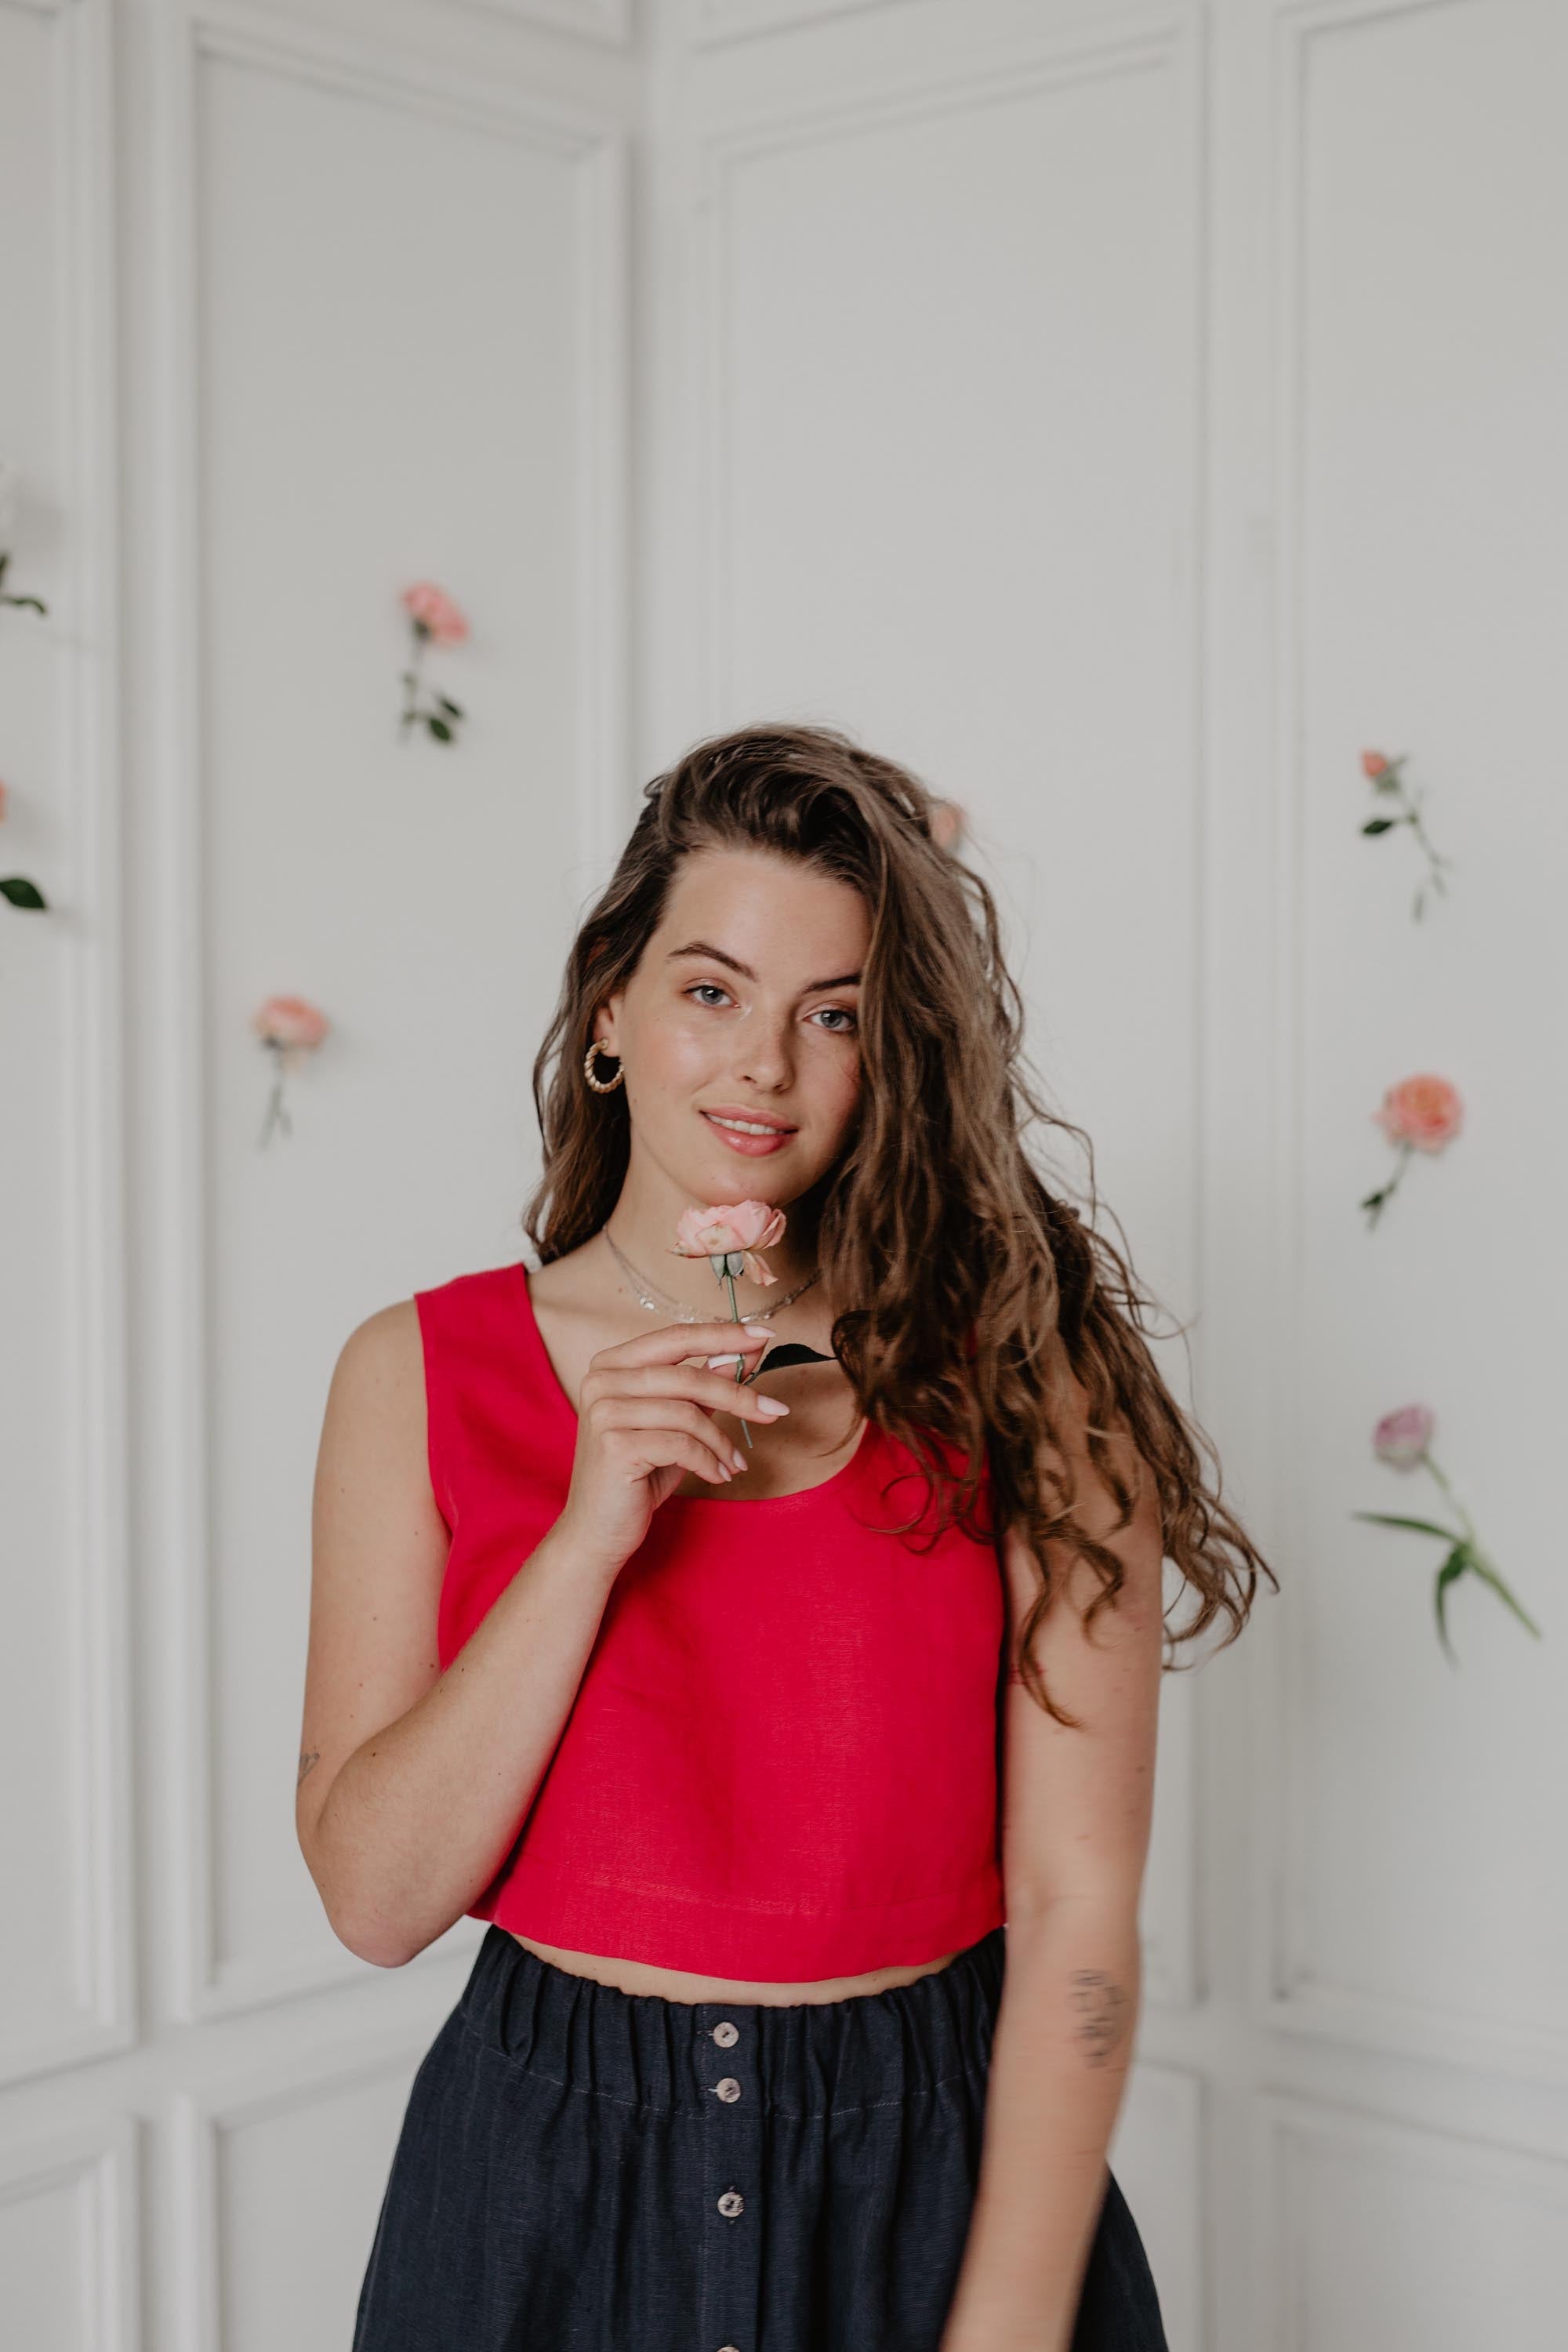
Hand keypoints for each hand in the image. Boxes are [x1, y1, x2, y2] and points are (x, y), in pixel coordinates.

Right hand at [554, 1317, 783, 1570]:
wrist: (598, 1530)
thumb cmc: (638, 1474)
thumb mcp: (677, 1423)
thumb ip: (704, 1386)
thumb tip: (745, 1352)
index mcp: (612, 1364)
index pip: (676, 1337)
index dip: (723, 1335)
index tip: (765, 1335)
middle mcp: (602, 1380)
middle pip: (688, 1376)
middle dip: (739, 1395)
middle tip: (775, 1412)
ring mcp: (604, 1411)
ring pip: (688, 1413)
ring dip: (722, 1442)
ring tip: (734, 1464)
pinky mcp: (614, 1445)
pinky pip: (682, 1445)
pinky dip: (709, 1462)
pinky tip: (717, 1476)